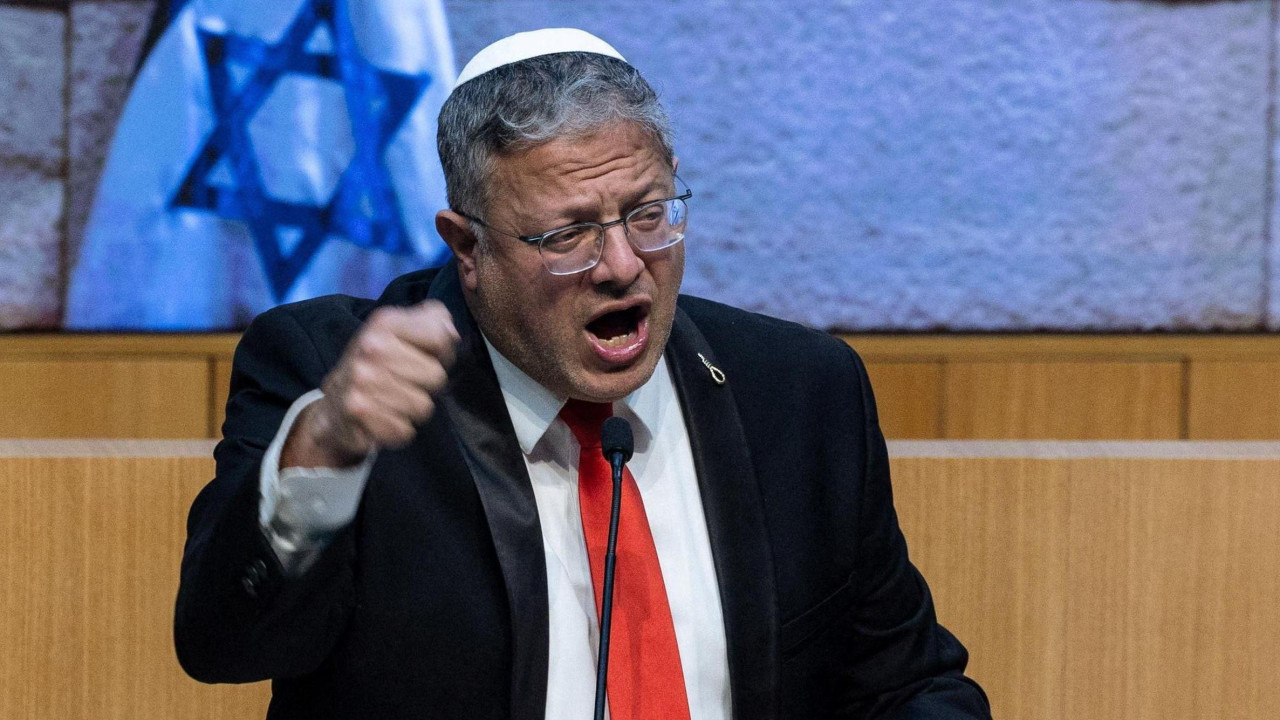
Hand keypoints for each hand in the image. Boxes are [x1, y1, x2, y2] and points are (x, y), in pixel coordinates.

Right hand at [282, 300, 458, 468]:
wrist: (334, 407)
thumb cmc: (378, 366)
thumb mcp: (401, 333)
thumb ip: (434, 321)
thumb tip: (452, 333)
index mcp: (385, 322)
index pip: (441, 338)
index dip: (441, 353)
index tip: (423, 357)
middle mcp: (371, 346)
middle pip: (436, 376)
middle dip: (425, 385)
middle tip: (402, 383)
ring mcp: (362, 379)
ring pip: (423, 406)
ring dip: (412, 409)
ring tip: (391, 401)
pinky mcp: (358, 411)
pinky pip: (405, 429)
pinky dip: (397, 429)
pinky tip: (381, 418)